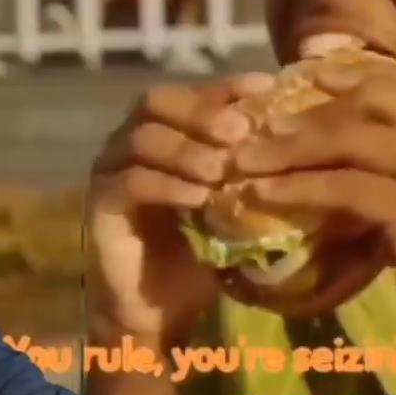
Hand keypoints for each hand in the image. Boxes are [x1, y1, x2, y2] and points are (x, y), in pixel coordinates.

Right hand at [86, 74, 273, 347]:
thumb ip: (248, 166)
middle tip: (239, 133)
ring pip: (144, 138)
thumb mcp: (231, 200)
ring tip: (222, 171)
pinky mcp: (101, 203)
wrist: (156, 307)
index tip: (264, 89)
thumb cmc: (199, 248)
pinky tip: (199, 199)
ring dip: (188, 150)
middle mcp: (131, 139)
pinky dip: (169, 185)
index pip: (193, 90)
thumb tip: (294, 136)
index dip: (227, 86)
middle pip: (157, 100)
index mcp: (165, 129)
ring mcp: (111, 168)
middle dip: (201, 112)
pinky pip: (131, 181)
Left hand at [233, 61, 395, 340]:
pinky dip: (299, 188)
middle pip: (378, 100)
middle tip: (267, 123)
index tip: (311, 77)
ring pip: (353, 140)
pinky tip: (267, 194)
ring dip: (292, 148)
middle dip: (315, 109)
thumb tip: (351, 139)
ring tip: (250, 158)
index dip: (355, 76)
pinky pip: (346, 188)